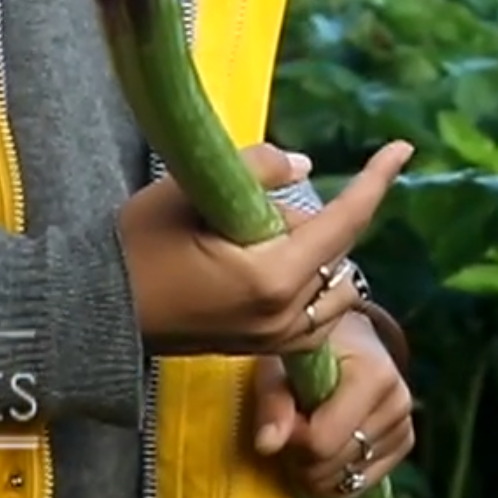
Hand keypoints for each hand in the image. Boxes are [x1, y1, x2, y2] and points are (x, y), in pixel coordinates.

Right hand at [121, 139, 411, 358]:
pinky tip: (264, 264)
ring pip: (332, 287)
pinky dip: (308, 284)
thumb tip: (306, 166)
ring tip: (252, 240)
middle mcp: (285, 315)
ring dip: (315, 255)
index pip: (342, 223)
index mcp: (271, 277)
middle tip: (249, 212)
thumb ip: (255, 171)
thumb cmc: (135, 248)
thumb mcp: (188, 191)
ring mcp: (275, 339)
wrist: (94, 312)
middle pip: (336, 253)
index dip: (375, 181)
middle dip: (315, 221)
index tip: (403, 149)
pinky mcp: (262, 349)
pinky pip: (313, 314)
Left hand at [250, 309, 415, 497]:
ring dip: (314, 472)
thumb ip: (273, 403)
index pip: (322, 440)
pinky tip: (326, 454)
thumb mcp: (279, 368)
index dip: (292, 438)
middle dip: (301, 457)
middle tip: (293, 430)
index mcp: (374, 373)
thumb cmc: (307, 354)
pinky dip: (335, 480)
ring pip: (344, 482)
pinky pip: (359, 487)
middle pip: (331, 464)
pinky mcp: (404, 444)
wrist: (344, 342)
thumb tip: (267, 444)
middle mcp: (398, 400)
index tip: (284, 419)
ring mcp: (404, 425)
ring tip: (308, 439)